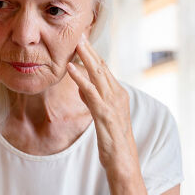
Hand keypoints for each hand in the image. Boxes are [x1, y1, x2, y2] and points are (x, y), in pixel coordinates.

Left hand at [67, 35, 136, 173]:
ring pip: (98, 75)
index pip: (104, 69)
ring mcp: (112, 103)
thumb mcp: (101, 115)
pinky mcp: (104, 114)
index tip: (82, 40)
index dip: (93, 54)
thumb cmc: (112, 141)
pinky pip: (91, 92)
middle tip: (79, 33)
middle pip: (102, 67)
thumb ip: (92, 98)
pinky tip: (71, 69)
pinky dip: (80, 78)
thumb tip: (81, 85)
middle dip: (90, 50)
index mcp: (117, 94)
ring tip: (75, 43)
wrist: (123, 161)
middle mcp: (117, 95)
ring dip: (86, 58)